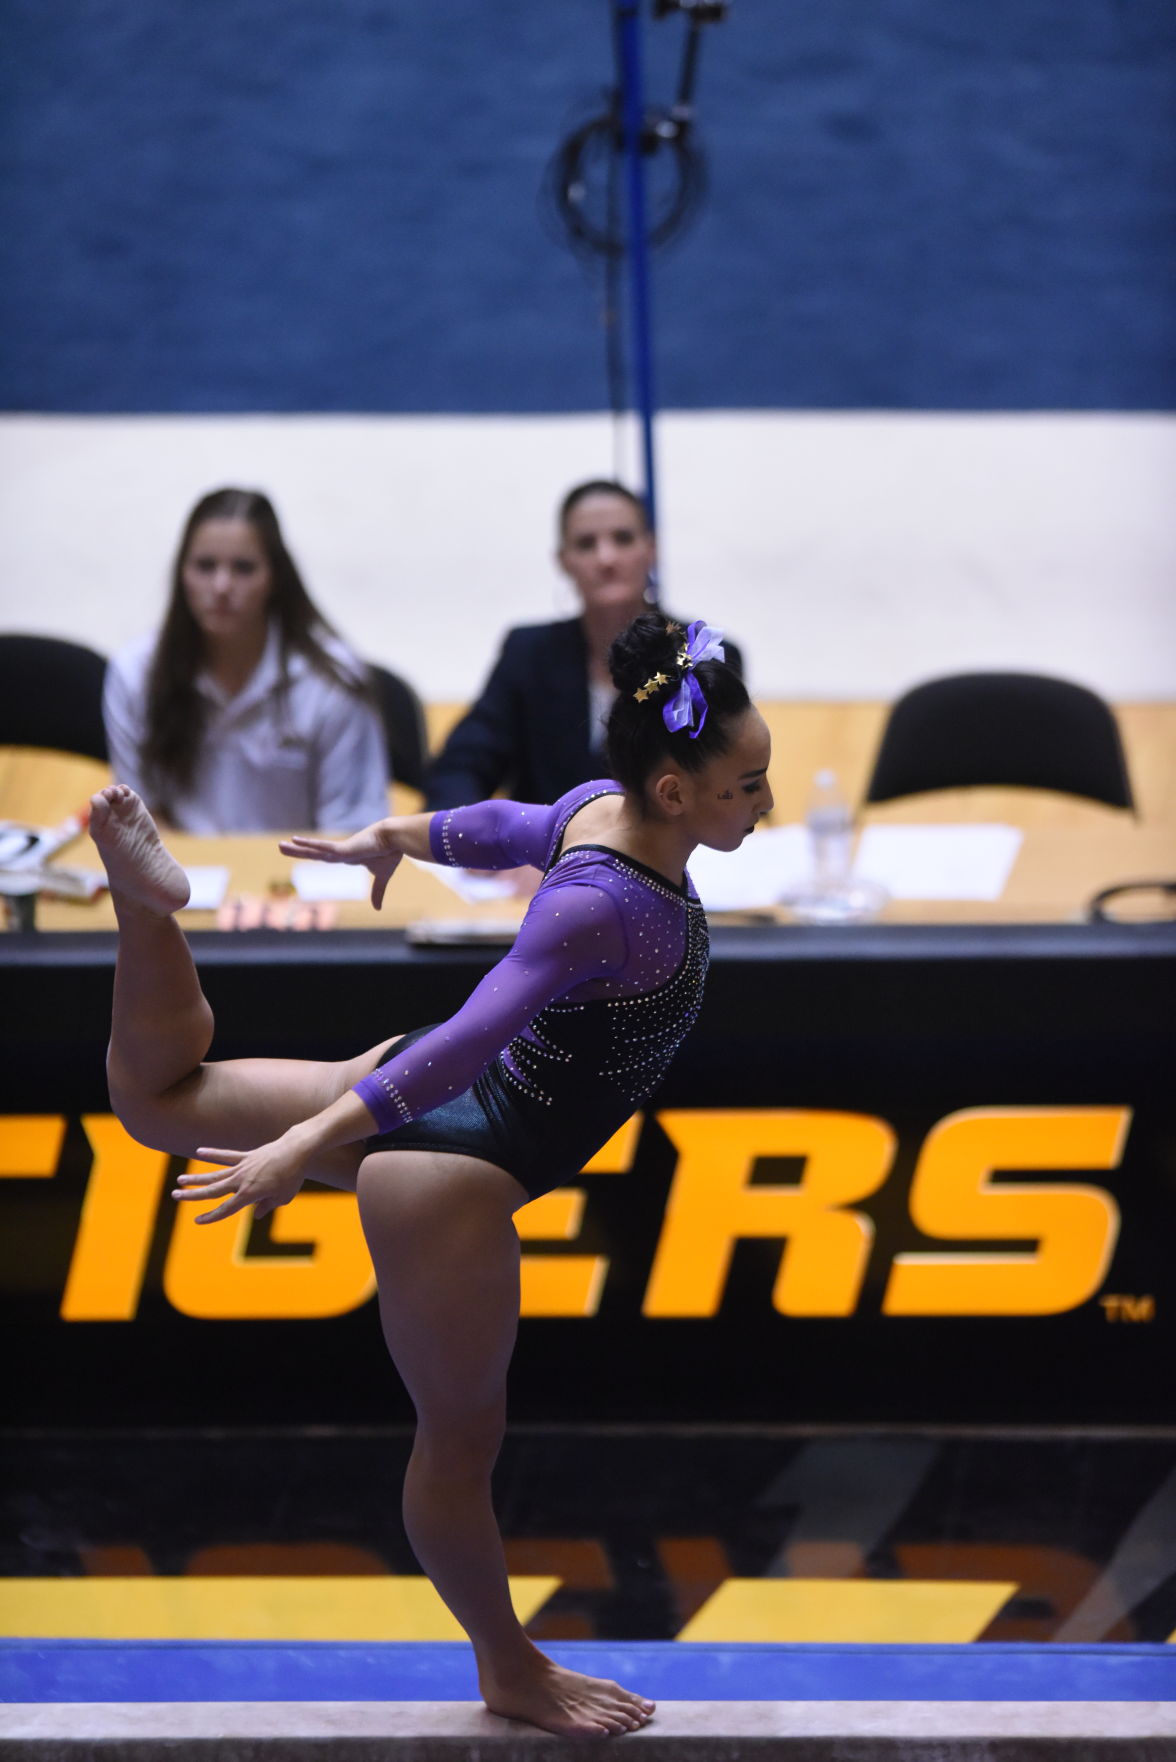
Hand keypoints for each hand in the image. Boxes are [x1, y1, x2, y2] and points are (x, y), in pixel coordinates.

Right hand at [172, 1134, 309, 1224]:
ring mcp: (243, 1167)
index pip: (226, 1208)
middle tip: (175, 1195)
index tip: (197, 1220)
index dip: (211, 1216)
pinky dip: (213, 1153)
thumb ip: (267, 1206)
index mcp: (250, 1194)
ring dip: (197, 1177)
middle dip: (193, 1195)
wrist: (296, 1150)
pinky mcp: (247, 1156)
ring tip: (180, 1179)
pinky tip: (199, 1151)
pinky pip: (227, 1155)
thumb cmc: (293, 1176)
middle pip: (213, 1190)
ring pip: (215, 1174)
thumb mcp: (283, 1197)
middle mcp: (242, 1181)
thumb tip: (257, 1214)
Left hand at [280, 821, 402, 908]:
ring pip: (313, 850)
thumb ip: (377, 892)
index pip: (324, 857)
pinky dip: (309, 844)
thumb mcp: (382, 876)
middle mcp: (340, 853)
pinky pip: (322, 847)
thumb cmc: (390, 853)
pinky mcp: (342, 848)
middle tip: (281, 847)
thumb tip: (377, 909)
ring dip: (296, 848)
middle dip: (297, 851)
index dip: (312, 854)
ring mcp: (340, 850)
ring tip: (280, 845)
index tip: (301, 851)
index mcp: (347, 857)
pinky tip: (295, 840)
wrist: (396, 839)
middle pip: (313, 853)